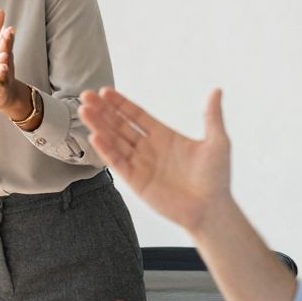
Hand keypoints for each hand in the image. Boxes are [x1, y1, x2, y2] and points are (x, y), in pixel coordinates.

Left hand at [0, 10, 29, 114]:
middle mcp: (5, 63)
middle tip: (8, 34)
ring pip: (3, 70)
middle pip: (5, 53)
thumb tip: (0, 11)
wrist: (3, 93)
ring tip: (2, 59)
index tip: (9, 28)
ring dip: (3, 65)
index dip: (6, 36)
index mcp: (4, 52)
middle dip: (6, 45)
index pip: (5, 43)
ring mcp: (3, 77)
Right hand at [80, 87, 232, 234]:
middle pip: (120, 125)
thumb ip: (212, 116)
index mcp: (164, 136)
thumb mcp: (217, 142)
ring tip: (84, 111)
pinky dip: (106, 150)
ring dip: (99, 126)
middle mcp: (148, 148)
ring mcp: (140, 164)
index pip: (136, 116)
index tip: (105, 92)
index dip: (121, 104)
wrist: (211, 209)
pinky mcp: (136, 181)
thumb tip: (216, 91)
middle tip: (86, 96)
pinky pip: (118, 162)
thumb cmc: (217, 177)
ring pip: (114, 141)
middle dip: (103, 111)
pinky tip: (95, 136)